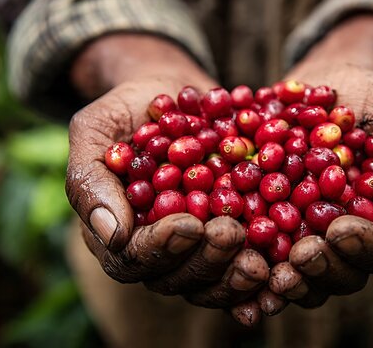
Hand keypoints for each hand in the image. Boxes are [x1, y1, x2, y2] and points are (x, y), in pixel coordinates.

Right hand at [65, 34, 269, 317]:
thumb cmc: (129, 108)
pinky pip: (244, 265)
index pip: (133, 259)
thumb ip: (91, 178)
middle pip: (177, 278)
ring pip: (213, 281)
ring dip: (235, 275)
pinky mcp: (231, 237)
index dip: (161, 248)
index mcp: (118, 233)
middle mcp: (157, 250)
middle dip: (206, 260)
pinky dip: (263, 274)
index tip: (188, 224)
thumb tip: (111, 235)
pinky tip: (281, 269)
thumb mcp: (96, 129)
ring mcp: (196, 248)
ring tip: (260, 258)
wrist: (176, 92)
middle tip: (230, 233)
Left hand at [264, 16, 372, 309]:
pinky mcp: (270, 226)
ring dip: (286, 278)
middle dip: (321, 268)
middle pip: (341, 274)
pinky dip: (249, 265)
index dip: (363, 247)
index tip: (340, 230)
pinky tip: (233, 262)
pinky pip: (261, 255)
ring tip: (267, 272)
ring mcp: (308, 236)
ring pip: (301, 275)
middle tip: (301, 255)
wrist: (325, 84)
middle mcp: (346, 238)